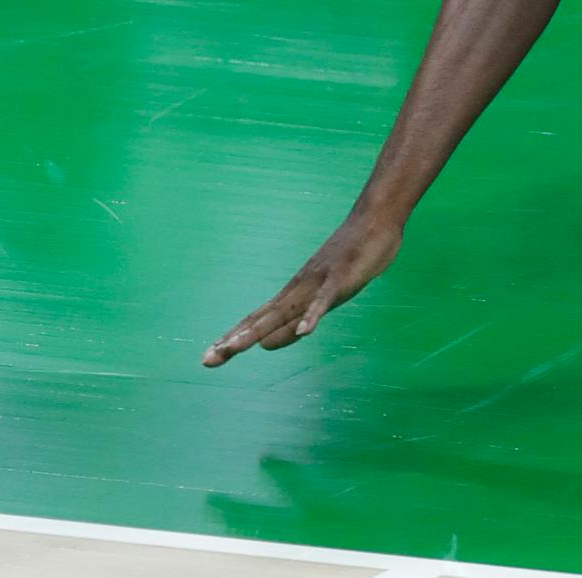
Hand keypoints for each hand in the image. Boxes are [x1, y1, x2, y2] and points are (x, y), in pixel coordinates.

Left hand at [201, 211, 402, 366]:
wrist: (374, 220)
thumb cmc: (352, 257)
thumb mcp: (321, 298)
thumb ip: (296, 321)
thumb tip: (265, 345)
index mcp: (293, 294)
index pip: (257, 320)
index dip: (233, 338)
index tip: (209, 356)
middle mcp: (298, 289)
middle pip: (261, 319)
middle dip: (235, 340)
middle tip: (206, 360)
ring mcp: (317, 283)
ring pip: (283, 311)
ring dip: (258, 331)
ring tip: (235, 348)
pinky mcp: (340, 279)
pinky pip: (324, 300)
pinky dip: (313, 316)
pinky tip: (305, 332)